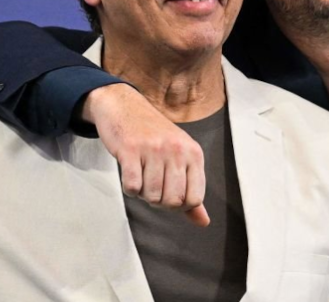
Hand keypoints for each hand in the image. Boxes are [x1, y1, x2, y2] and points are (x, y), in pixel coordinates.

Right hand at [84, 83, 209, 226]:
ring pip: (152, 196)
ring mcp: (154, 149)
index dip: (179, 205)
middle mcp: (177, 150)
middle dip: (159, 201)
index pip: (194, 199)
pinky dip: (129, 188)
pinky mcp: (130, 150)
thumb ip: (191, 190)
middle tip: (152, 184)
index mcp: (193, 153)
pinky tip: (130, 173)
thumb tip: (203, 222)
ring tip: (141, 175)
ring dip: (143, 193)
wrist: (124, 107)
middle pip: (172, 201)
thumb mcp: (180, 157)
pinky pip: (132, 187)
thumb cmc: (154, 136)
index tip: (169, 194)